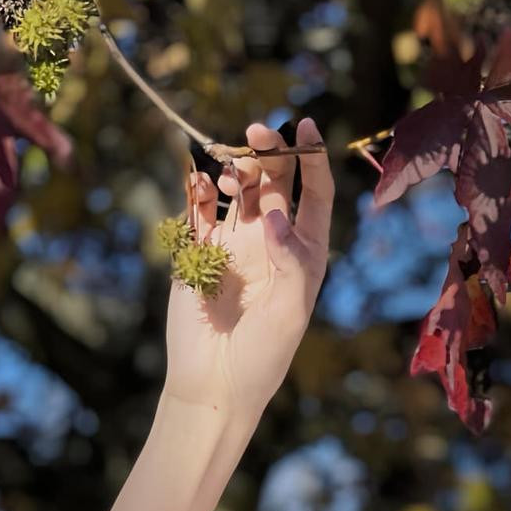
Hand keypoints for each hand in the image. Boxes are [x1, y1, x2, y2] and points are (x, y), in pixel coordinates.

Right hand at [163, 116, 334, 414]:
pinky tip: (197, 184)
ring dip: (233, 169)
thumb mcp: (289, 313)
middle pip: (273, 182)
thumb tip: (272, 216)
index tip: (306, 126)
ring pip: (235, 189)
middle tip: (255, 131)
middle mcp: (271, 242)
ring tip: (227, 174)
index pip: (314, 195)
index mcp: (304, 253)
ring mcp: (234, 244)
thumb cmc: (262, 356)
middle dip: (267, 152)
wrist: (214, 384)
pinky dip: (196, 189)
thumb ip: (288, 262)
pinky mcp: (198, 251)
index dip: (312, 159)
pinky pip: (197, 209)